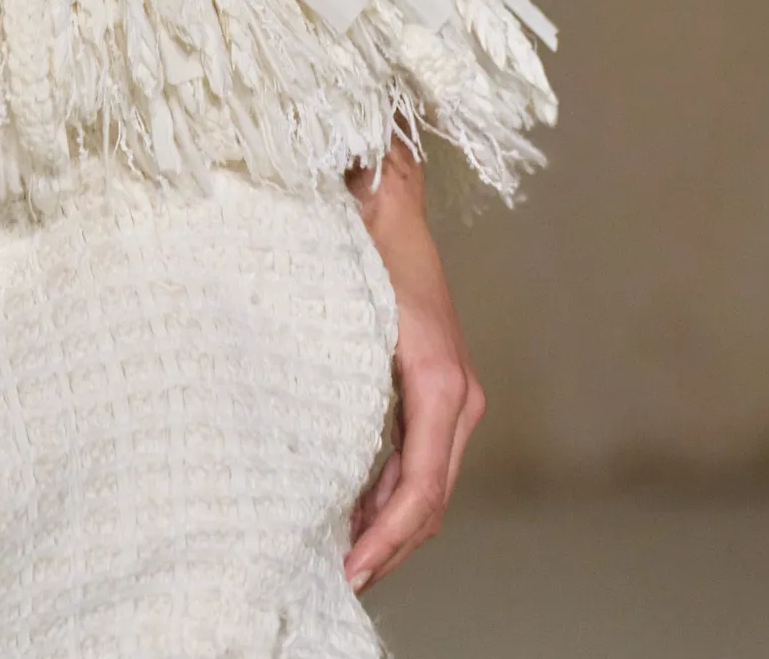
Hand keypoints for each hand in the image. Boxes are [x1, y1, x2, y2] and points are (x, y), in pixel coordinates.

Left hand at [341, 135, 484, 594]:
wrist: (382, 186)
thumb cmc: (358, 239)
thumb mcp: (347, 312)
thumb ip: (341, 382)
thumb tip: (312, 461)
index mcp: (438, 381)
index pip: (419, 488)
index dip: (385, 538)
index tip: (348, 571)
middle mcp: (456, 392)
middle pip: (427, 499)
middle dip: (386, 547)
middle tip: (334, 582)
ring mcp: (451, 389)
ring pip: (425, 483)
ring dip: (387, 525)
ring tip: (337, 557)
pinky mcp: (435, 382)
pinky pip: (418, 455)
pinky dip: (389, 492)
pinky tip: (352, 508)